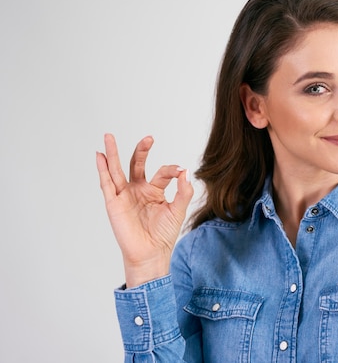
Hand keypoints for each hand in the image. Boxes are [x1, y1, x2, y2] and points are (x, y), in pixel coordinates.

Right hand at [96, 133, 193, 286]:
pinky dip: (102, 169)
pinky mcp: (114, 203)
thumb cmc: (163, 234)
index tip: (180, 171)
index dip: (172, 170)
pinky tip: (100, 156)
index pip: (162, 172)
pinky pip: (106, 183)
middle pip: (137, 164)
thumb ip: (184, 191)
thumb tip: (185, 171)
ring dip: (112, 153)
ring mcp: (124, 195)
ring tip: (109, 136)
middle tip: (149, 138)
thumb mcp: (178, 210)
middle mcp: (137, 190)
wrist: (151, 254)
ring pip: (117, 170)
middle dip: (142, 150)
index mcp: (154, 190)